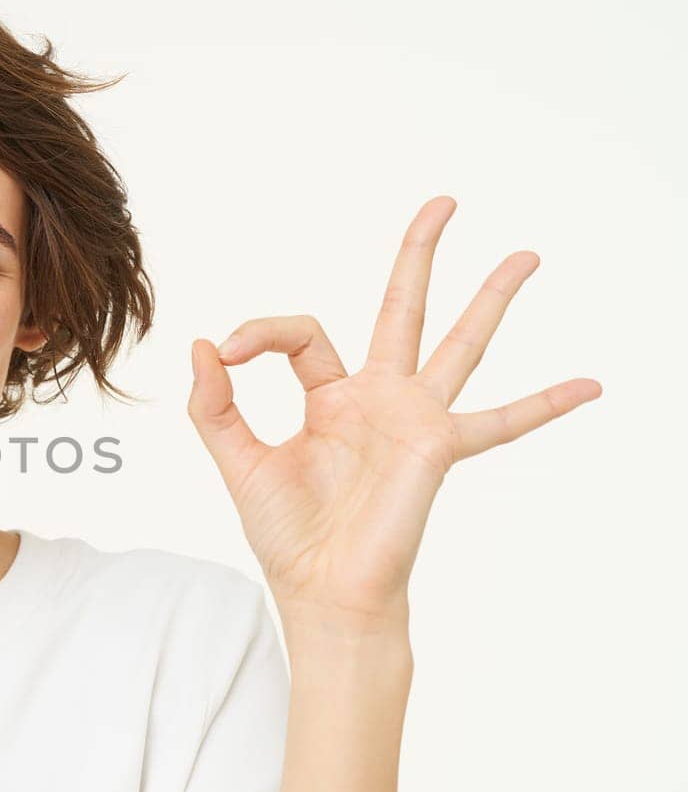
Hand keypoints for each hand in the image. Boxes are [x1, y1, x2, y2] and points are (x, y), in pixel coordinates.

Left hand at [187, 196, 602, 638]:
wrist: (321, 589)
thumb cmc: (288, 535)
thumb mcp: (237, 460)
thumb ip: (214, 404)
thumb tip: (201, 344)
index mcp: (329, 397)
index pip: (301, 335)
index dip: (260, 332)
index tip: (227, 352)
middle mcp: (378, 399)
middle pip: (402, 310)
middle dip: (419, 256)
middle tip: (444, 202)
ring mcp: (414, 420)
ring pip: (459, 344)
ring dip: (492, 298)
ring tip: (526, 255)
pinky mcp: (436, 447)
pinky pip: (501, 422)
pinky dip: (545, 404)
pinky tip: (590, 385)